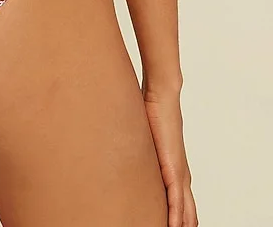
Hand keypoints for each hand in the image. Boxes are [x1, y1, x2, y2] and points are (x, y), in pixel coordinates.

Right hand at [143, 91, 197, 226]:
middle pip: (187, 214)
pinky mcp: (174, 169)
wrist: (162, 98)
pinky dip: (176, 217)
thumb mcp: (146, 142)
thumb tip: (124, 155)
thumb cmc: (153, 114)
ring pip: (185, 212)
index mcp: (176, 172)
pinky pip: (177, 201)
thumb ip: (140, 153)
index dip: (179, 221)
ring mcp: (180, 174)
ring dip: (179, 225)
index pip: (182, 206)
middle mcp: (182, 176)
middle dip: (181, 226)